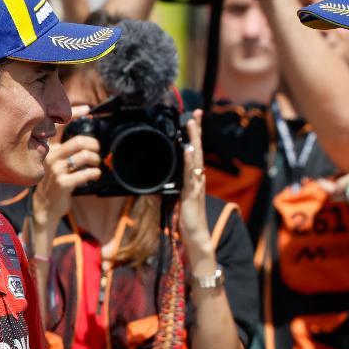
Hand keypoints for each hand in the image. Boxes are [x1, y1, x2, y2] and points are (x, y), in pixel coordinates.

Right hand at [32, 114, 100, 242]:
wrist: (44, 209)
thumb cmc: (52, 183)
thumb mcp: (53, 163)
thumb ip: (64, 150)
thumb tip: (86, 138)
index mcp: (46, 148)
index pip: (59, 126)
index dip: (74, 114)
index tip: (87, 109)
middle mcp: (49, 156)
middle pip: (79, 141)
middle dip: (93, 144)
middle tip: (98, 149)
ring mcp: (56, 170)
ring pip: (85, 156)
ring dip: (96, 160)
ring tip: (96, 164)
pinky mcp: (63, 183)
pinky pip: (87, 173)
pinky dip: (95, 173)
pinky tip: (95, 175)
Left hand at [178, 110, 211, 252]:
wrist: (195, 234)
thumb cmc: (186, 217)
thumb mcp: (173, 198)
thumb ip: (165, 188)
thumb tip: (150, 181)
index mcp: (193, 177)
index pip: (193, 151)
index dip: (193, 136)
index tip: (192, 118)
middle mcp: (197, 177)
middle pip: (197, 149)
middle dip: (196, 131)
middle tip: (195, 113)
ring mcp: (196, 183)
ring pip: (196, 157)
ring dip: (194, 140)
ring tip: (191, 124)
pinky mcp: (192, 192)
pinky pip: (190, 174)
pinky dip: (189, 161)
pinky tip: (188, 150)